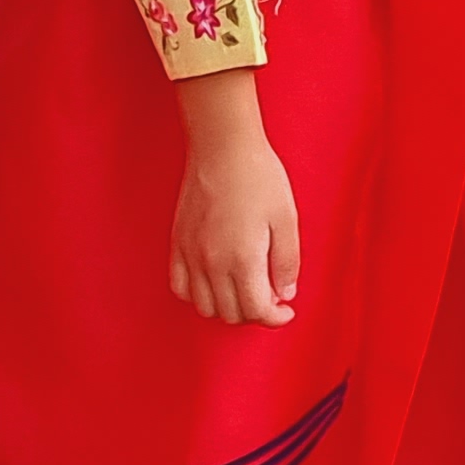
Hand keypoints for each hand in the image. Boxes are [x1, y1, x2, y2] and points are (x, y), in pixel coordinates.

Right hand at [169, 68, 299, 324]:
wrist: (222, 146)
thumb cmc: (258, 176)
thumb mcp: (287, 219)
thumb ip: (287, 262)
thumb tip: (284, 294)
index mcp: (242, 258)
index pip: (256, 311)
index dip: (275, 318)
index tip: (286, 310)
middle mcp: (211, 262)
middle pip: (231, 314)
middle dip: (255, 312)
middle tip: (270, 295)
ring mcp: (191, 254)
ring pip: (205, 307)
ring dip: (227, 307)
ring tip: (244, 289)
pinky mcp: (178, 243)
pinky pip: (180, 287)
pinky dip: (198, 295)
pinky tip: (215, 282)